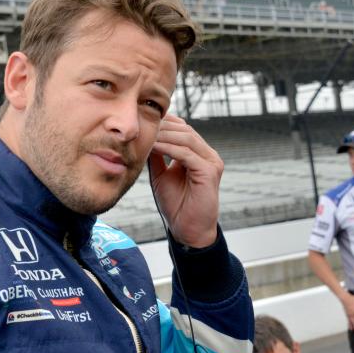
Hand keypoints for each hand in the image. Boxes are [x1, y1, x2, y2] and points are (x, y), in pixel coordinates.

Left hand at [148, 115, 222, 247]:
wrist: (188, 230)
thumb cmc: (177, 205)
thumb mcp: (161, 175)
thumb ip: (157, 156)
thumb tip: (144, 137)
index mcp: (198, 154)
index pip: (183, 129)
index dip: (164, 123)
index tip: (142, 122)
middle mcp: (208, 155)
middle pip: (185, 130)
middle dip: (162, 126)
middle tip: (141, 125)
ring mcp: (211, 162)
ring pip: (186, 138)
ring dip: (164, 135)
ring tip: (146, 135)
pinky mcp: (210, 172)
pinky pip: (187, 154)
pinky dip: (169, 148)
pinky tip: (154, 147)